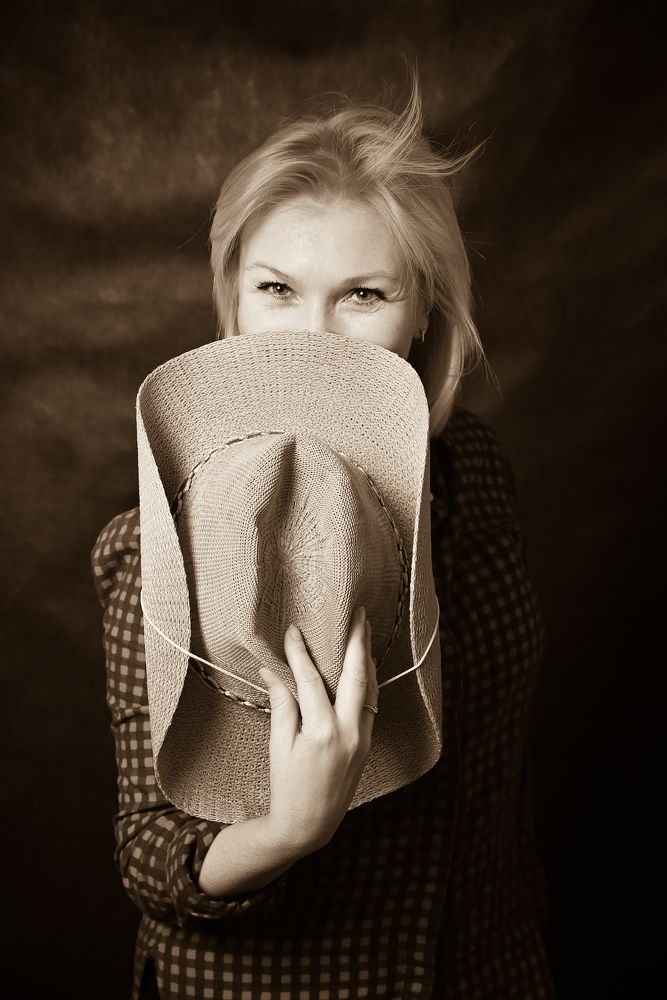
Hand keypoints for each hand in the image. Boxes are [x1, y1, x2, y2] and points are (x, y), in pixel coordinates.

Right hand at [259, 606, 377, 853]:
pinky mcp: (367, 742)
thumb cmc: (288, 786)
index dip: (300, 654)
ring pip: (370, 688)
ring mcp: (362, 737)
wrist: (309, 824)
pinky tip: (363, 666)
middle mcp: (349, 731)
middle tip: (360, 614)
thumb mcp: (279, 746)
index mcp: (322, 732)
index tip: (293, 630)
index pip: (311, 681)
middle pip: (357, 675)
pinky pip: (370, 703)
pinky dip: (367, 680)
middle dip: (359, 642)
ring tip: (365, 631)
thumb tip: (272, 671)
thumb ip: (282, 705)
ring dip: (367, 658)